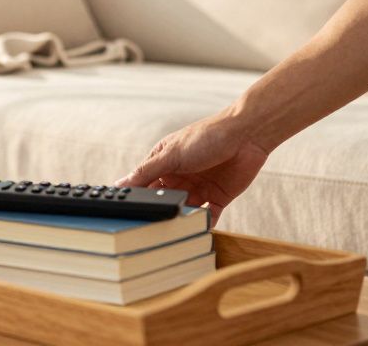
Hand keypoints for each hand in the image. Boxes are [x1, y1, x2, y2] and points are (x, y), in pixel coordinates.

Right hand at [114, 111, 269, 222]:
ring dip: (181, 219)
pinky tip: (198, 231)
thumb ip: (147, 172)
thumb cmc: (206, 136)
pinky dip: (203, 225)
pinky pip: (208, 216)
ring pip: (184, 211)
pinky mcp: (218, 198)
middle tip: (152, 226)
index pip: (144, 184)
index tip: (129, 213)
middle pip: (164, 200)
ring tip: (175, 229)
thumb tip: (120, 184)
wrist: (247, 135)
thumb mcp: (171, 154)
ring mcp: (198, 188)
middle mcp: (179, 177)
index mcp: (164, 163)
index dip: (137, 198)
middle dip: (160, 211)